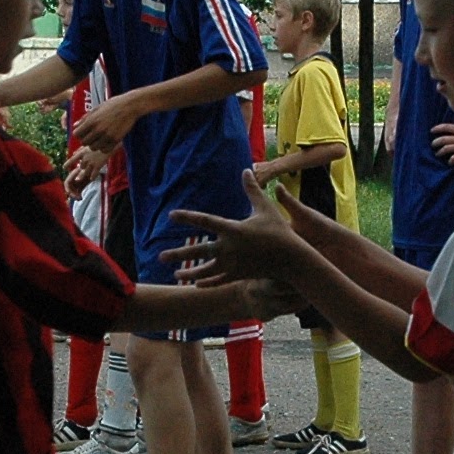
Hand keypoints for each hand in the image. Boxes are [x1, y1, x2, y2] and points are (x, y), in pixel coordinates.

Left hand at [72, 93, 144, 161]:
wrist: (130, 106)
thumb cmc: (113, 105)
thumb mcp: (97, 109)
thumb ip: (85, 118)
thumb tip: (74, 125)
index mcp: (91, 120)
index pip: (77, 134)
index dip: (79, 134)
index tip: (84, 132)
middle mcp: (98, 129)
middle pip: (84, 142)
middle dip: (86, 140)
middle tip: (92, 136)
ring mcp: (107, 135)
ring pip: (93, 148)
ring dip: (95, 144)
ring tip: (99, 139)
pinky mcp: (115, 140)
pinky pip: (104, 150)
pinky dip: (103, 148)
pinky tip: (106, 142)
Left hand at [170, 172, 310, 285]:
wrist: (291, 258)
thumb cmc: (279, 230)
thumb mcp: (265, 208)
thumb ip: (252, 190)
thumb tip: (246, 170)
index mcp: (233, 228)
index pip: (205, 221)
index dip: (187, 217)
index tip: (172, 215)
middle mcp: (229, 247)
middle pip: (198, 251)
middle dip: (178, 254)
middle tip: (161, 256)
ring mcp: (233, 263)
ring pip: (205, 270)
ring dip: (189, 272)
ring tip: (175, 275)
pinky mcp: (238, 275)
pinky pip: (219, 280)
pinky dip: (207, 282)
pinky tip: (196, 284)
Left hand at [431, 118, 453, 165]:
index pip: (446, 127)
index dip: (437, 128)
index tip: (432, 130)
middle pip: (442, 139)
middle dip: (435, 142)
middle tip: (433, 145)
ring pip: (445, 149)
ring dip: (440, 152)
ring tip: (437, 154)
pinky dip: (450, 161)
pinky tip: (450, 163)